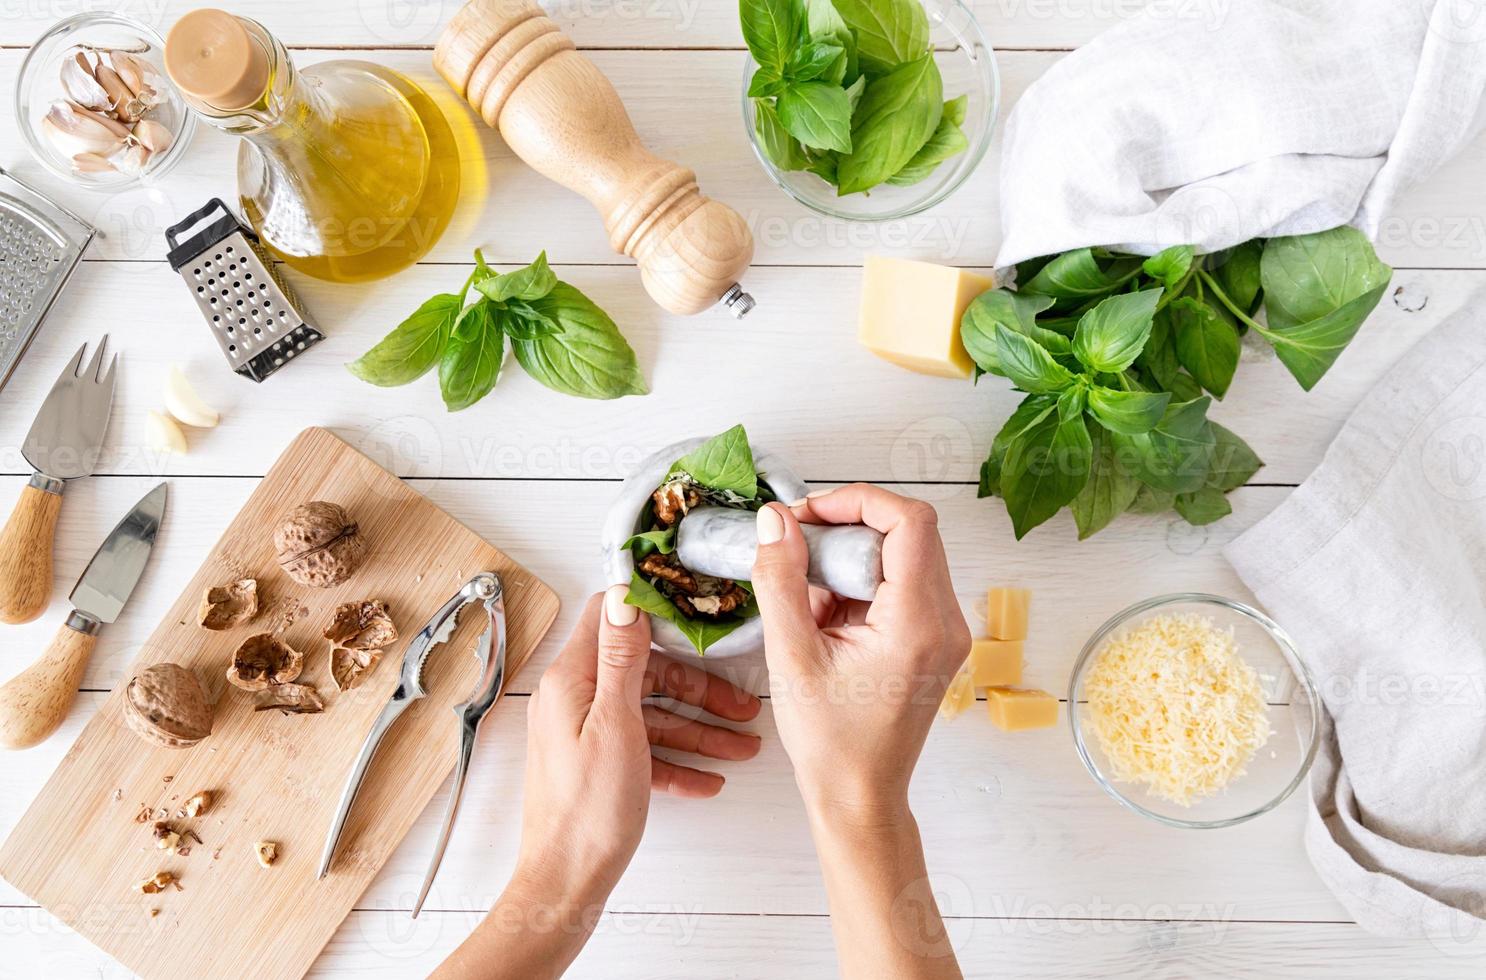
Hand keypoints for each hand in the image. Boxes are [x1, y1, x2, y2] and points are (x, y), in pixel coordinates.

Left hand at [516, 587, 762, 898]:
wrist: (564, 885)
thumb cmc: (586, 812)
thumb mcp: (616, 724)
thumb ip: (621, 658)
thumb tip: (623, 595)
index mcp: (572, 680)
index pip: (609, 616)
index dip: (655, 610)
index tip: (698, 615)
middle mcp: (574, 699)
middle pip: (645, 671)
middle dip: (698, 688)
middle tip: (742, 706)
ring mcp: (585, 732)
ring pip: (651, 714)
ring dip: (698, 729)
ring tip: (742, 748)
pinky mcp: (596, 764)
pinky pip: (644, 750)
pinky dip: (677, 760)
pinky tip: (709, 780)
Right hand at [752, 484, 970, 820]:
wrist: (858, 797)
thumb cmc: (830, 743)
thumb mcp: (791, 657)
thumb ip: (781, 581)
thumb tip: (773, 520)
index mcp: (919, 624)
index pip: (908, 522)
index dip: (856, 501)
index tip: (806, 514)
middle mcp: (946, 622)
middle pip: (907, 532)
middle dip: (847, 526)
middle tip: (794, 545)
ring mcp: (944, 630)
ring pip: (902, 555)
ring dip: (849, 557)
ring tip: (804, 591)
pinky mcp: (932, 638)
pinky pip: (900, 583)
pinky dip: (858, 583)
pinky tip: (822, 616)